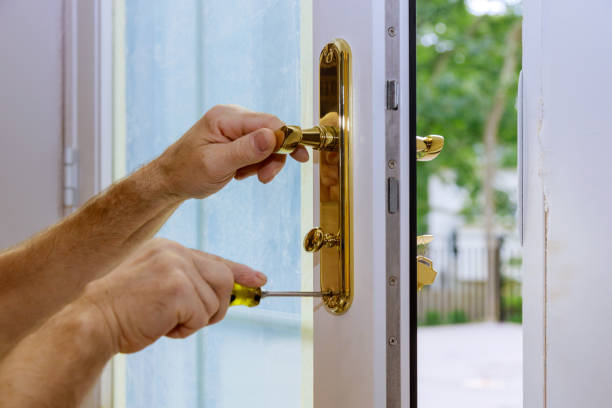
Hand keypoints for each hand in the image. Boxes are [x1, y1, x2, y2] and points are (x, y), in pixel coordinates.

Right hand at [82, 238, 265, 353]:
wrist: (92, 321)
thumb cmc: (122, 310)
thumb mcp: (157, 286)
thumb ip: (188, 283)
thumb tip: (228, 293)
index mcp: (168, 249)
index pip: (214, 259)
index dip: (239, 271)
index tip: (258, 279)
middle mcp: (175, 252)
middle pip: (223, 279)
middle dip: (216, 305)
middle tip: (191, 319)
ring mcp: (176, 267)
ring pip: (215, 300)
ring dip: (196, 319)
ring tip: (166, 320)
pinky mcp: (177, 288)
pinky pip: (202, 315)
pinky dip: (185, 329)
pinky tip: (161, 326)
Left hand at [154, 104, 308, 199]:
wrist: (170, 180)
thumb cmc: (187, 172)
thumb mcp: (216, 164)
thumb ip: (245, 150)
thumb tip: (273, 136)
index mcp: (225, 118)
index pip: (268, 121)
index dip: (287, 139)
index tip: (300, 158)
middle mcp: (231, 116)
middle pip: (271, 131)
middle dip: (273, 156)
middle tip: (265, 177)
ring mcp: (234, 126)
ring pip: (266, 142)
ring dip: (262, 162)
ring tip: (243, 176)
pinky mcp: (235, 137)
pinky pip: (258, 147)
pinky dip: (255, 163)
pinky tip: (239, 171)